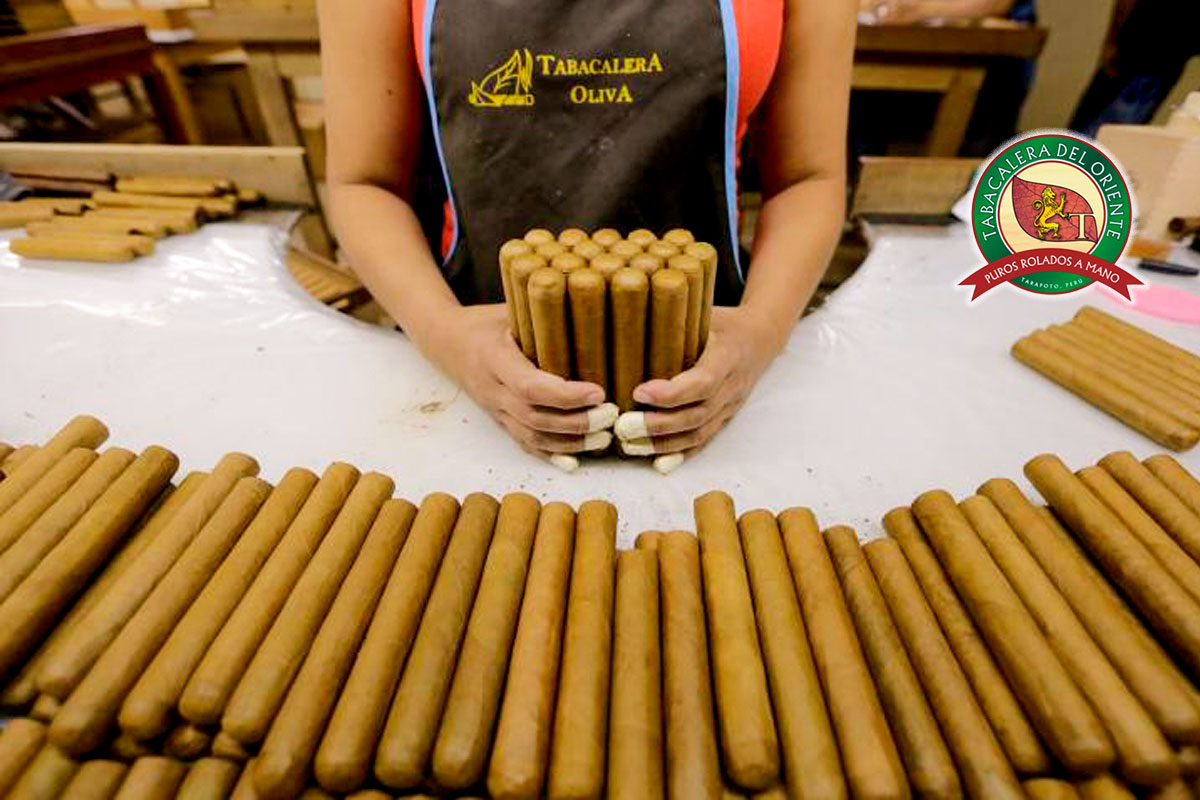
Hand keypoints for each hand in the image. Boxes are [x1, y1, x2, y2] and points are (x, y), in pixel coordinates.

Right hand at [436, 304, 616, 460]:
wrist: (446, 342)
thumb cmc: (487, 322)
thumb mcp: (509, 310)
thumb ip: (542, 313)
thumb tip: (590, 304)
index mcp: (495, 359)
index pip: (530, 386)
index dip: (565, 394)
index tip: (598, 391)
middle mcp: (493, 390)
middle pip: (535, 417)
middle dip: (576, 423)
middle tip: (611, 416)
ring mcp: (495, 410)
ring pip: (532, 436)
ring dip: (570, 443)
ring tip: (604, 437)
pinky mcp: (500, 421)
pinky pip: (525, 444)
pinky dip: (551, 455)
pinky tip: (575, 461)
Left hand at [620, 306, 787, 456]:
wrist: (761, 337)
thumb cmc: (722, 321)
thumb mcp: (704, 312)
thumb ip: (674, 316)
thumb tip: (628, 313)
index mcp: (728, 356)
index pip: (703, 381)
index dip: (672, 392)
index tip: (639, 391)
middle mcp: (732, 386)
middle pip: (698, 414)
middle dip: (659, 425)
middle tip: (623, 426)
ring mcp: (731, 406)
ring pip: (699, 433)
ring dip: (663, 444)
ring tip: (629, 445)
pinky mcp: (725, 419)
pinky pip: (704, 442)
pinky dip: (680, 455)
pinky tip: (656, 464)